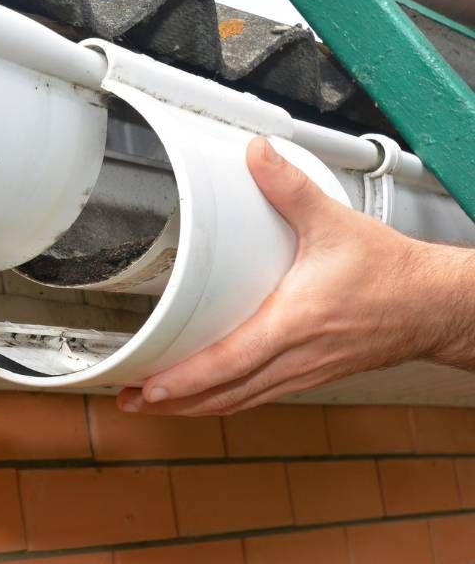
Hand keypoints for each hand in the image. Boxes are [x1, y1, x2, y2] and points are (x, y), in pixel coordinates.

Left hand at [117, 137, 472, 415]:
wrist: (432, 305)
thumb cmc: (389, 273)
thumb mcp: (334, 222)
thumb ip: (289, 188)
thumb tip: (256, 155)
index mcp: (293, 324)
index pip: (229, 362)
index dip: (186, 380)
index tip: (148, 388)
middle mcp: (293, 358)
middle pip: (223, 395)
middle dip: (174, 404)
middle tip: (130, 402)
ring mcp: (300, 373)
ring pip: (238, 402)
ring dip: (194, 408)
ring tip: (153, 405)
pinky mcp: (307, 375)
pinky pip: (256, 397)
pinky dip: (223, 402)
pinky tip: (203, 398)